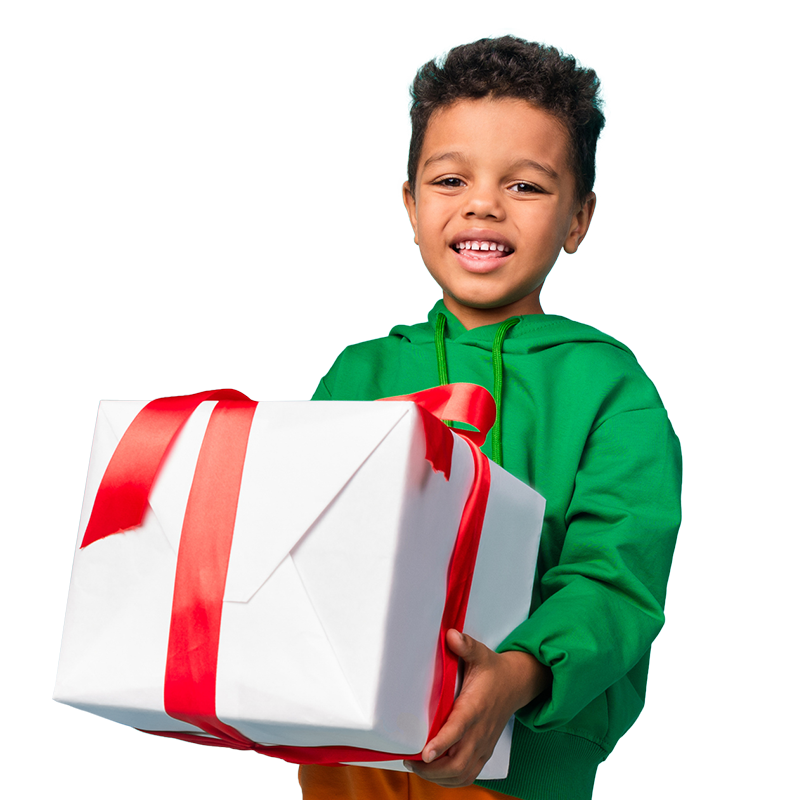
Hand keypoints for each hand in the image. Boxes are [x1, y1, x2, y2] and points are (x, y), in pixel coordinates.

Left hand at [402, 629, 549, 787]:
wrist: (517, 685)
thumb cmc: (493, 671)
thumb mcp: (481, 654)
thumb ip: (466, 646)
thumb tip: (450, 635)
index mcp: (475, 707)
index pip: (458, 729)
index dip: (442, 742)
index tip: (424, 752)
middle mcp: (480, 731)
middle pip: (457, 762)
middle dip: (431, 768)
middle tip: (409, 760)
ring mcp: (483, 745)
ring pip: (461, 774)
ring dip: (438, 777)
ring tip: (417, 767)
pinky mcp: (484, 752)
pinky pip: (468, 776)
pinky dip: (450, 781)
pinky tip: (435, 773)